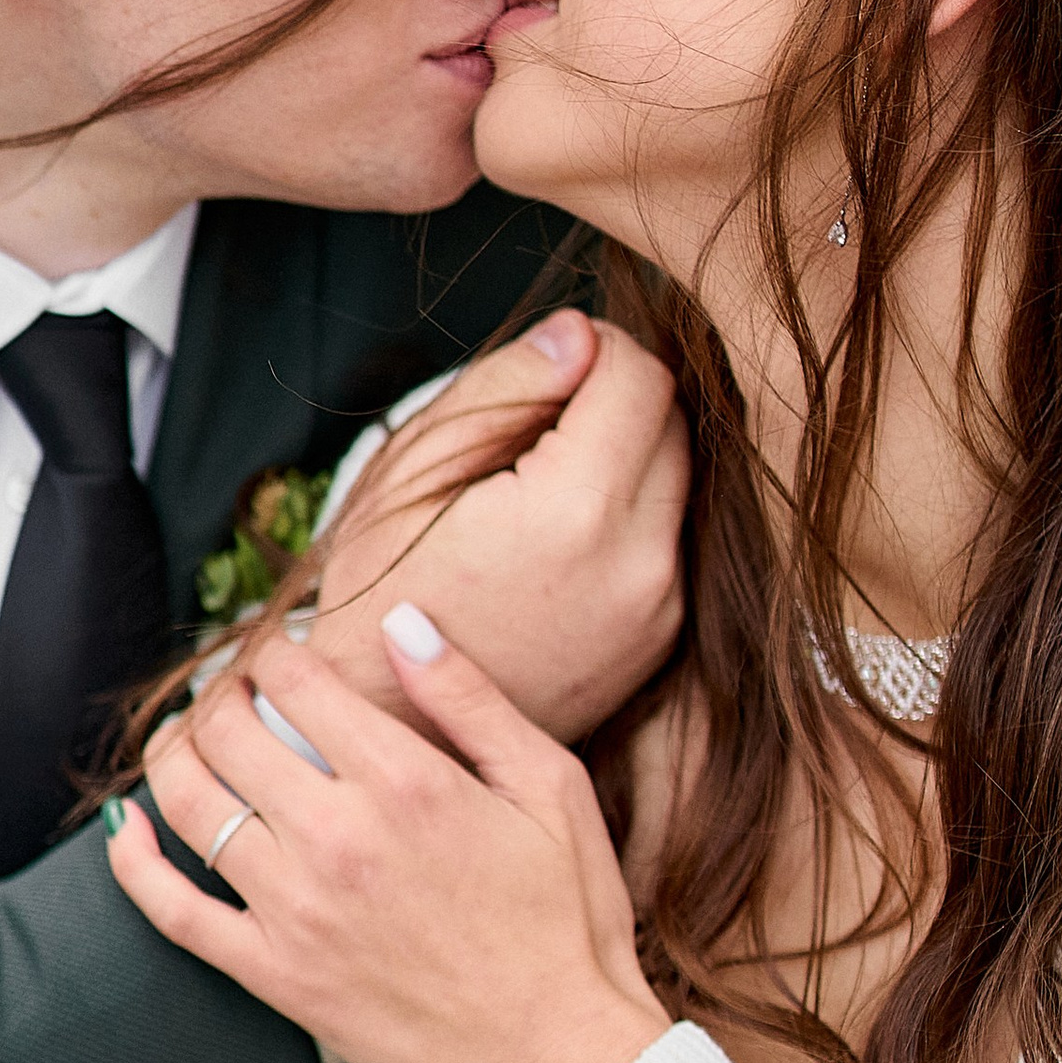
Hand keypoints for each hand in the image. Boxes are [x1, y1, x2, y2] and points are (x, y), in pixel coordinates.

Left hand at [112, 618, 670, 1062]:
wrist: (558, 1057)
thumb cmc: (567, 924)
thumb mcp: (549, 787)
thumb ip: (469, 698)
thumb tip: (403, 621)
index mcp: (406, 783)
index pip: (295, 681)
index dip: (276, 652)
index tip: (282, 655)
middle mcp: (338, 839)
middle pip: (229, 730)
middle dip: (223, 693)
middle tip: (237, 693)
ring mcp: (296, 911)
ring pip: (188, 803)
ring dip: (173, 753)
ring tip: (190, 739)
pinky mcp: (275, 974)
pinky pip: (174, 912)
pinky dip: (136, 864)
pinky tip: (131, 830)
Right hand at [279, 311, 686, 744]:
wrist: (391, 727)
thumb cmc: (380, 594)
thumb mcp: (415, 471)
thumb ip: (505, 387)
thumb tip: (579, 335)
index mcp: (573, 512)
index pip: (641, 375)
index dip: (599, 348)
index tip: (552, 363)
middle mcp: (637, 565)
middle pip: (675, 424)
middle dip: (618, 399)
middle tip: (539, 423)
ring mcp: (657, 611)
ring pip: (681, 481)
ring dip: (630, 457)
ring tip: (545, 482)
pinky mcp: (659, 641)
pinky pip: (671, 541)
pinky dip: (633, 517)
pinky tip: (562, 537)